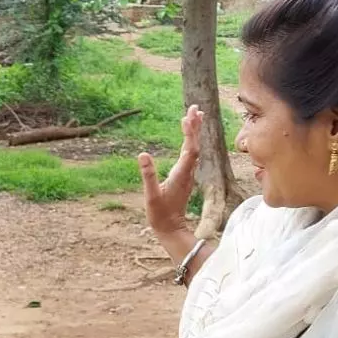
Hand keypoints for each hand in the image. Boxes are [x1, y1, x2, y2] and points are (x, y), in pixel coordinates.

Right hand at [138, 105, 202, 237]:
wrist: (171, 229)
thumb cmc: (160, 214)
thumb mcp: (151, 195)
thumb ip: (148, 175)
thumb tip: (142, 154)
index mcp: (181, 174)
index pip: (190, 149)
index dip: (190, 132)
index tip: (187, 116)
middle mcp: (187, 172)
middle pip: (195, 145)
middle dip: (195, 126)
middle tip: (195, 107)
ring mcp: (187, 174)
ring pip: (194, 148)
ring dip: (194, 132)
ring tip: (194, 115)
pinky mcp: (184, 177)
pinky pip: (190, 154)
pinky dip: (190, 142)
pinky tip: (187, 137)